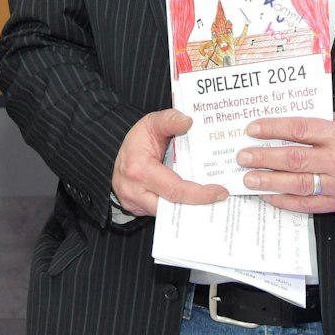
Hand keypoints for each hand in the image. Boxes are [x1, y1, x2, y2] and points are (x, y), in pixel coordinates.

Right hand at [111, 109, 228, 217]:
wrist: (113, 152)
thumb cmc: (136, 140)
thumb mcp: (152, 123)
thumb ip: (170, 120)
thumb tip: (189, 122)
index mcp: (139, 169)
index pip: (175, 189)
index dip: (200, 194)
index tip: (221, 192)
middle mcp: (134, 190)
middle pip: (173, 207)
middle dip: (198, 206)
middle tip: (220, 200)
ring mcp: (133, 203)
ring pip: (168, 214)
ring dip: (188, 209)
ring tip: (209, 202)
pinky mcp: (135, 209)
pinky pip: (161, 214)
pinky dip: (177, 209)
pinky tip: (191, 202)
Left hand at [238, 112, 334, 213]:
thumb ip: (315, 121)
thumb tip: (276, 123)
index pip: (300, 129)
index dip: (273, 129)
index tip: (251, 130)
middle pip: (295, 159)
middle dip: (264, 158)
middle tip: (242, 157)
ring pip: (298, 184)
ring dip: (269, 182)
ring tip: (248, 179)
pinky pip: (306, 204)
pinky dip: (284, 201)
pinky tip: (267, 195)